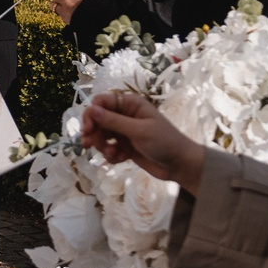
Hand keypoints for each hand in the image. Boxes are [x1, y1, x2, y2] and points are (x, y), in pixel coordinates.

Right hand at [80, 90, 206, 189]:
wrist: (180, 165)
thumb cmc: (164, 142)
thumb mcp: (138, 131)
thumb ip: (113, 121)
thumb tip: (90, 109)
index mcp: (131, 104)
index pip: (101, 102)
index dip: (91, 114)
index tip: (87, 129)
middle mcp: (125, 115)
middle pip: (98, 119)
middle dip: (93, 132)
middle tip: (87, 145)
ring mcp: (125, 132)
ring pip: (101, 135)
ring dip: (102, 146)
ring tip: (113, 154)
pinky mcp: (125, 147)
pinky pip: (109, 148)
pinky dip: (111, 155)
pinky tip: (120, 159)